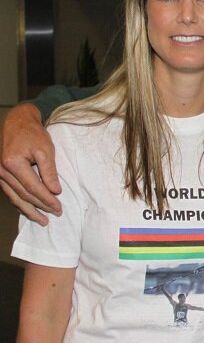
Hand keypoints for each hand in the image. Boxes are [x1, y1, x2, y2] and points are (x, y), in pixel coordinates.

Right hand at [0, 103, 61, 224]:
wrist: (16, 123)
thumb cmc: (33, 134)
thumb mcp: (45, 149)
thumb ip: (50, 171)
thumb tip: (55, 191)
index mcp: (13, 163)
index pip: (33, 187)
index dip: (47, 199)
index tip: (59, 207)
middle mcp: (2, 171)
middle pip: (24, 195)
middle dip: (41, 206)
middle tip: (56, 214)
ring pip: (15, 198)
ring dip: (29, 210)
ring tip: (43, 220)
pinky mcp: (0, 175)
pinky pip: (10, 193)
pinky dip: (20, 203)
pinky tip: (30, 210)